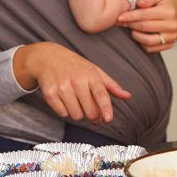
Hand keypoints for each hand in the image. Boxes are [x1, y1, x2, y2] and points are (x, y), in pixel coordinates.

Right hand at [13, 42, 131, 122]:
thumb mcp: (95, 71)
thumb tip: (127, 96)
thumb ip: (111, 86)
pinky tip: (64, 99)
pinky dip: (65, 110)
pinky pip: (62, 113)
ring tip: (76, 101)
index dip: (105, 108)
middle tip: (93, 112)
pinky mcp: (49, 93)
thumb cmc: (75, 66)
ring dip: (78, 113)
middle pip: (89, 111)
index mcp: (90, 75)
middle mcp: (76, 80)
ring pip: (76, 115)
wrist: (48, 57)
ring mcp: (62, 87)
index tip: (108, 119)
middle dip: (94, 116)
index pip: (100, 94)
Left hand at [117, 0, 176, 51]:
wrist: (173, 11)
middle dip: (130, 25)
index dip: (131, 16)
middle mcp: (172, 25)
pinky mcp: (169, 44)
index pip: (145, 15)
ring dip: (135, 35)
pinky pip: (150, 48)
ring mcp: (172, 36)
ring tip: (130, 28)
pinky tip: (138, 34)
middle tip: (120, 22)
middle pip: (145, 27)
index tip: (119, 17)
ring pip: (148, 41)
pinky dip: (141, 42)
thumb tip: (140, 3)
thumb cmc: (162, 2)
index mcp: (169, 11)